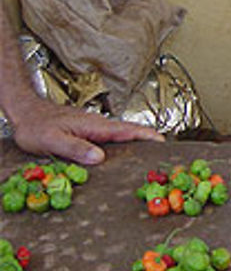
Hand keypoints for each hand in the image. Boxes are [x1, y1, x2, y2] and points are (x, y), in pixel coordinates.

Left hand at [12, 98, 163, 164]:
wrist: (25, 112)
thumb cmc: (36, 126)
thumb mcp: (53, 140)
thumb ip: (76, 148)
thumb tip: (99, 158)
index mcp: (95, 126)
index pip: (127, 130)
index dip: (146, 136)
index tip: (163, 143)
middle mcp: (99, 126)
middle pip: (131, 132)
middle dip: (149, 141)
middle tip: (164, 155)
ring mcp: (95, 128)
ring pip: (123, 135)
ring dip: (138, 143)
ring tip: (150, 158)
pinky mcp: (90, 133)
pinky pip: (113, 139)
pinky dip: (125, 145)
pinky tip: (125, 155)